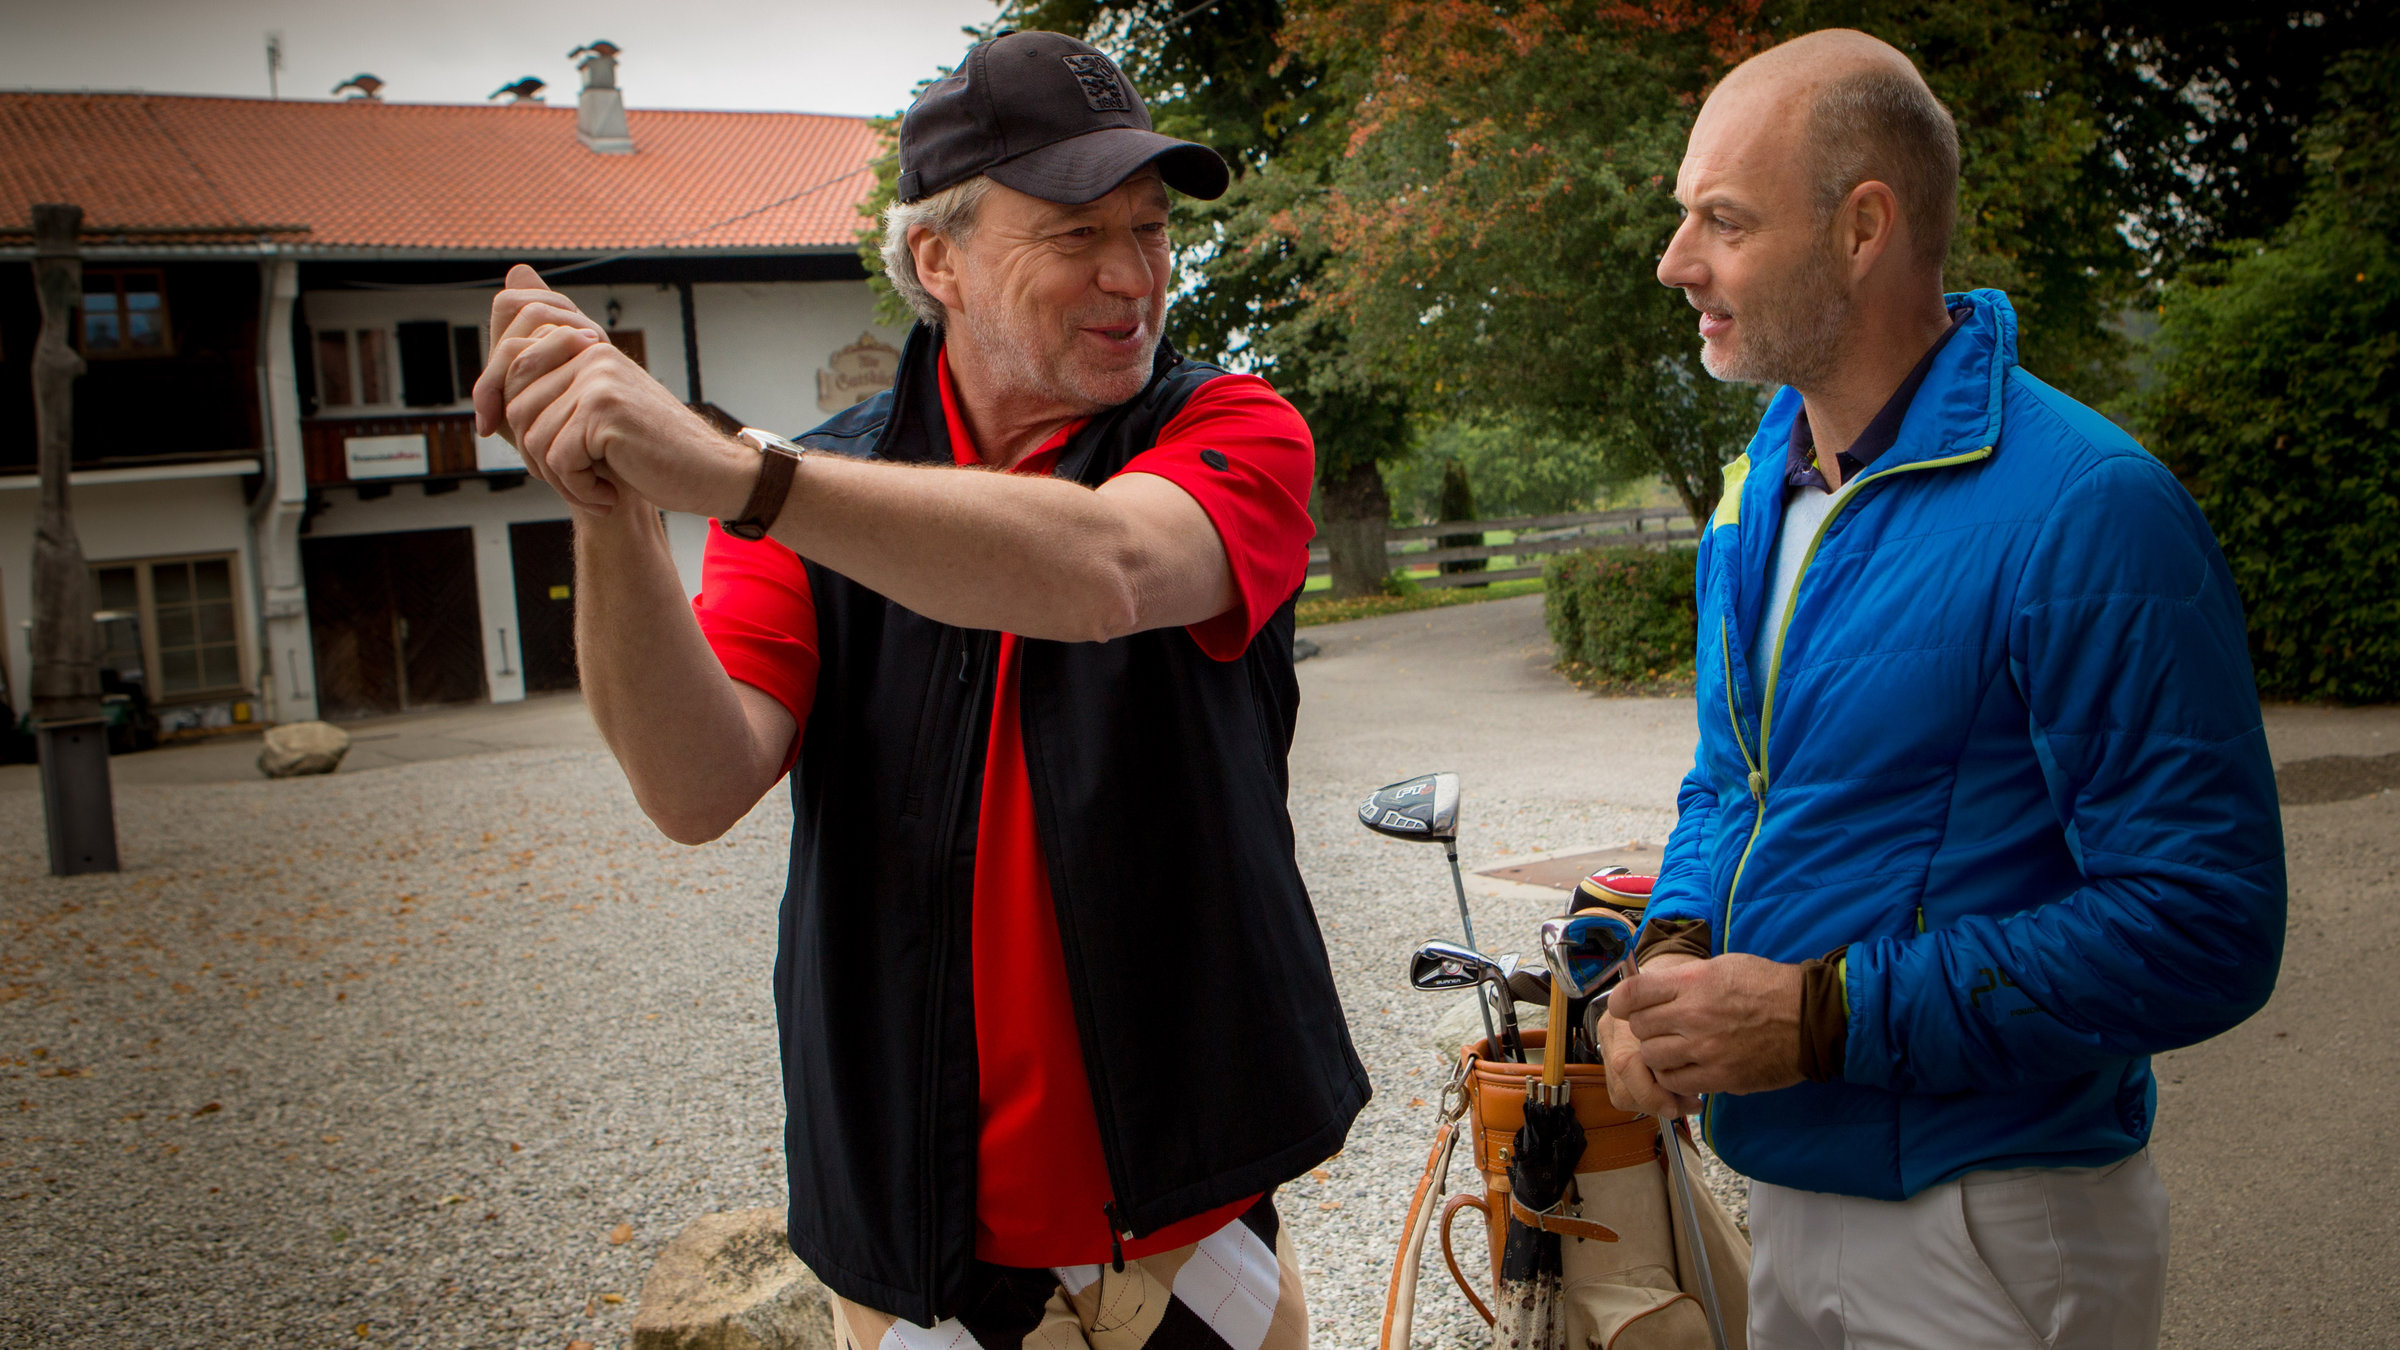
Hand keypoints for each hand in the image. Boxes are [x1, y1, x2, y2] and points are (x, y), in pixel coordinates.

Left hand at [474, 265, 750, 517]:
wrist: (711, 472)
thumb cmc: (654, 452)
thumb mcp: (599, 415)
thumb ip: (555, 396)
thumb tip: (500, 402)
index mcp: (586, 348)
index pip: (512, 371)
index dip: (510, 419)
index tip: (536, 455)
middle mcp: (590, 355)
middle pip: (517, 410)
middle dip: (536, 457)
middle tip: (575, 481)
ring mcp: (598, 381)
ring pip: (534, 440)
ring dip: (560, 480)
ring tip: (595, 490)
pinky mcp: (604, 412)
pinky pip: (559, 461)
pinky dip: (579, 491)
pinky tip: (608, 495)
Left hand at [1608, 952, 1805, 1098]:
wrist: (1809, 1018)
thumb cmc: (1767, 986)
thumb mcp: (1721, 966)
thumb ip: (1682, 979)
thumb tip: (1649, 989)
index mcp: (1691, 983)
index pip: (1632, 994)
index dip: (1620, 1001)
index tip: (1623, 1006)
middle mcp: (1692, 1016)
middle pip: (1639, 1029)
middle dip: (1645, 1028)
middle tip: (1661, 1027)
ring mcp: (1705, 1050)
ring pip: (1652, 1059)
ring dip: (1658, 1055)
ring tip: (1676, 1049)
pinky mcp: (1719, 1078)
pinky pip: (1675, 1083)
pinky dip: (1675, 1077)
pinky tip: (1688, 1068)